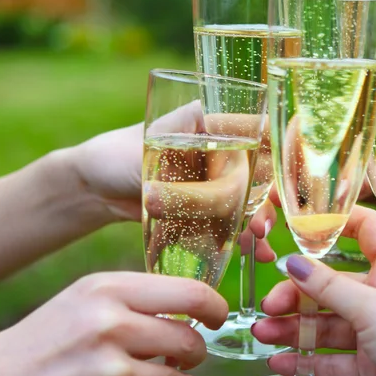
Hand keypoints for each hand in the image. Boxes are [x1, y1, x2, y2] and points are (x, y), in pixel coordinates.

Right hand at [0, 271, 227, 375]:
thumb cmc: (45, 339)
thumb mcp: (86, 298)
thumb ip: (138, 298)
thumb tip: (194, 310)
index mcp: (108, 291)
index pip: (190, 294)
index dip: (215, 307)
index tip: (217, 318)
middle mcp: (110, 328)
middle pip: (191, 342)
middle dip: (196, 353)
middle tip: (185, 357)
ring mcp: (109, 375)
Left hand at [68, 115, 274, 261]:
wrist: (97, 187)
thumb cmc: (120, 154)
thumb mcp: (155, 147)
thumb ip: (190, 158)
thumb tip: (229, 181)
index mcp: (215, 122)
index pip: (261, 134)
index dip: (279, 159)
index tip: (279, 185)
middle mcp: (223, 150)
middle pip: (262, 174)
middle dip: (268, 200)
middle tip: (263, 223)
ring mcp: (218, 182)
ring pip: (252, 201)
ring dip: (260, 221)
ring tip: (258, 242)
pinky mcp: (209, 210)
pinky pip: (234, 222)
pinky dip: (246, 239)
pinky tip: (258, 253)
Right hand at [252, 206, 375, 375]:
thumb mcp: (374, 307)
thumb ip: (329, 287)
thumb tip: (292, 263)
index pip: (363, 230)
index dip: (331, 225)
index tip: (294, 226)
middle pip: (333, 284)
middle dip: (298, 294)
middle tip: (269, 306)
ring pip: (329, 323)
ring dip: (296, 329)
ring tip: (262, 334)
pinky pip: (335, 359)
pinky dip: (309, 361)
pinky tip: (280, 362)